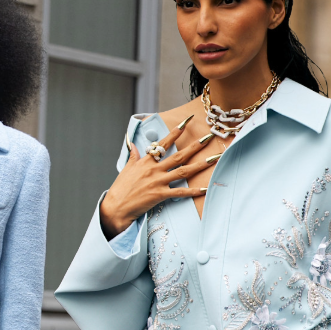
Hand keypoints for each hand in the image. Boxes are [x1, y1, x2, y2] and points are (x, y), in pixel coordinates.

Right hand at [98, 115, 216, 237]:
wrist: (116, 206)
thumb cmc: (121, 188)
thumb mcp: (127, 168)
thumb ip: (133, 155)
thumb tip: (134, 145)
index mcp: (146, 161)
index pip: (163, 143)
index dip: (175, 132)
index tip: (186, 122)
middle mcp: (154, 169)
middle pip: (179, 155)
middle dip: (195, 146)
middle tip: (208, 138)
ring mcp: (158, 182)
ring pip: (183, 171)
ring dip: (200, 165)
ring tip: (213, 159)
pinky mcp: (160, 195)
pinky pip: (180, 192)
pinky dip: (193, 191)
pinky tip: (205, 189)